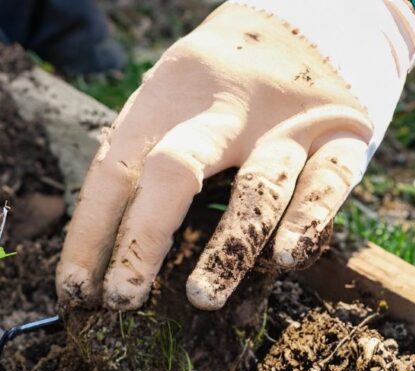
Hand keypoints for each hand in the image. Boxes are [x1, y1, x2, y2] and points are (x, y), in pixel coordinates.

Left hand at [57, 0, 414, 310]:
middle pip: (175, 172)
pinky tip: (286, 258)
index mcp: (166, 99)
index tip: (71, 289)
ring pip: (256, 189)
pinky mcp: (343, 134)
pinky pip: (328, 183)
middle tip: (120, 299)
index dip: (88, 233)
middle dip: (142, 241)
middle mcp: (223, 110)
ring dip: (227, 249)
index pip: (115, 171)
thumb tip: (96, 251)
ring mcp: (285, 123)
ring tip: (201, 296)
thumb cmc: (222, 80)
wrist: (319, 13)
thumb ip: (142, 158)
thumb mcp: (171, 98)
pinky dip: (308, 221)